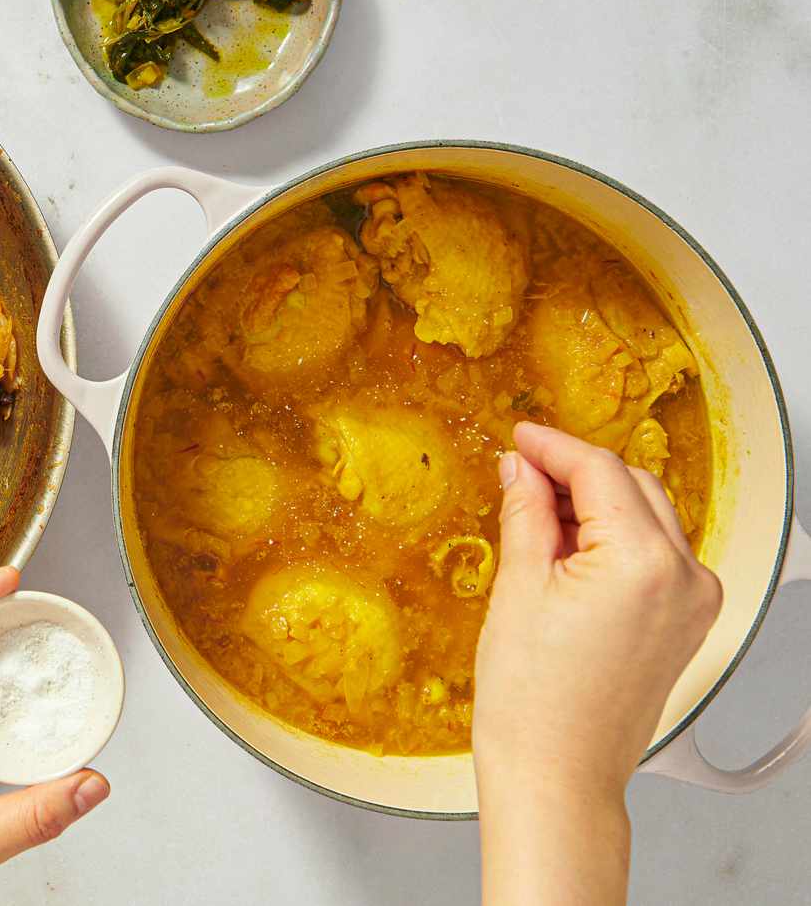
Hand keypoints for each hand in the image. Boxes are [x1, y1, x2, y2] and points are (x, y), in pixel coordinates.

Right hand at [474, 422, 721, 904]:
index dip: (552, 447)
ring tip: (535, 514)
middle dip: (575, 473)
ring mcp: (694, 602)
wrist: (556, 774)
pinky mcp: (687, 623)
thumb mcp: (518, 587)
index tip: (519, 436)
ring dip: (596, 504)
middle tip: (518, 472)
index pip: (599, 471)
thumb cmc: (533, 700)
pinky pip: (656, 555)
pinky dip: (615, 539)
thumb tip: (523, 469)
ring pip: (647, 516)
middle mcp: (686, 576)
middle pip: (631, 486)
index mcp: (645, 561)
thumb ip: (527, 512)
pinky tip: (567, 548)